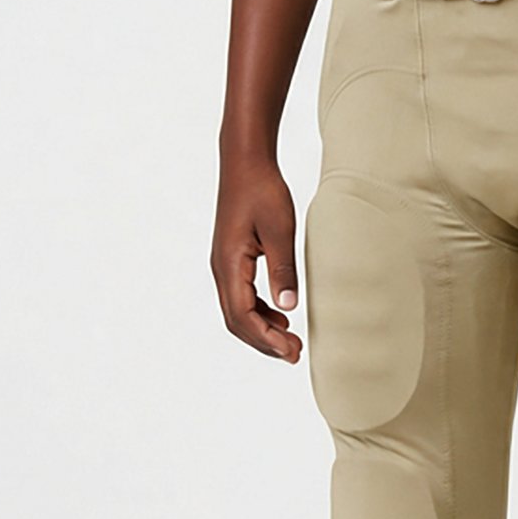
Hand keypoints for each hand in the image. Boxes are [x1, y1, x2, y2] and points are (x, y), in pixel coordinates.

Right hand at [210, 155, 301, 362]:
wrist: (245, 163)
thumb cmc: (263, 191)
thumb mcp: (280, 231)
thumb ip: (283, 270)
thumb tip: (289, 308)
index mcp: (229, 265)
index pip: (243, 316)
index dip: (267, 339)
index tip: (292, 352)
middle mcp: (221, 270)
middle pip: (237, 321)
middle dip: (264, 342)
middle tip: (296, 355)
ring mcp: (224, 266)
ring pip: (238, 312)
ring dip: (263, 330)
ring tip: (292, 342)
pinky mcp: (232, 261)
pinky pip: (242, 297)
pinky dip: (261, 313)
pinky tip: (282, 317)